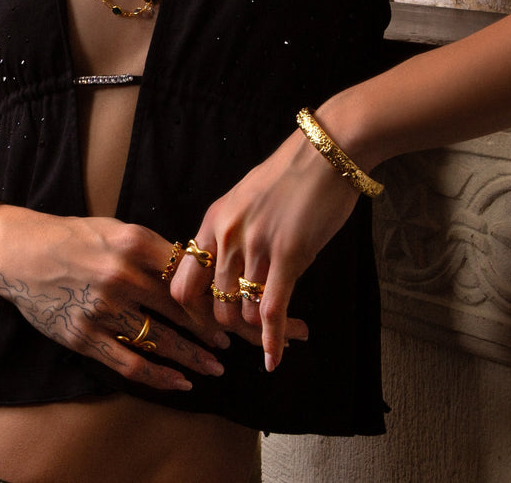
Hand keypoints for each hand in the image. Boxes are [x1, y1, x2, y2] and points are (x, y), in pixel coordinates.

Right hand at [0, 206, 227, 389]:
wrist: (23, 253)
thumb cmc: (76, 237)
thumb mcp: (118, 230)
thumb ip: (155, 249)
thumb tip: (193, 269)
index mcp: (134, 243)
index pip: (187, 273)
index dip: (213, 293)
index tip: (230, 306)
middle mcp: (121, 275)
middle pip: (181, 309)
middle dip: (211, 329)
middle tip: (231, 341)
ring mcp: (102, 309)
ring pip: (162, 340)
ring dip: (194, 357)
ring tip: (215, 366)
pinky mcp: (84, 338)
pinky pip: (130, 363)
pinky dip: (160, 377)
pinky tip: (181, 383)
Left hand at [170, 127, 359, 371]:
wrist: (326, 151)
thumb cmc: (291, 172)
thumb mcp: (246, 197)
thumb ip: (233, 230)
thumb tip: (234, 265)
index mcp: (213, 221)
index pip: (184, 282)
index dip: (194, 311)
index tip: (211, 322)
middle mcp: (227, 236)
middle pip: (212, 304)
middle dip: (228, 327)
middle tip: (245, 335)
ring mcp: (256, 246)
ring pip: (242, 311)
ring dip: (256, 331)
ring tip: (272, 333)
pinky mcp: (288, 254)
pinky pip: (272, 310)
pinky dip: (273, 341)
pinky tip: (274, 359)